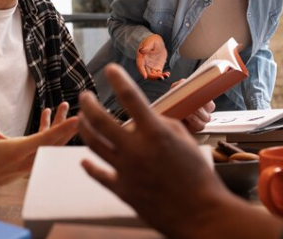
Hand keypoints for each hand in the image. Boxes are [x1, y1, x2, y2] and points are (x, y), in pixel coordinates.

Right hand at [0, 87, 77, 195]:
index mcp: (18, 151)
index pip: (46, 139)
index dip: (62, 128)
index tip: (78, 119)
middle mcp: (30, 158)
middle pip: (56, 141)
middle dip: (69, 125)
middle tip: (84, 111)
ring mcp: (34, 161)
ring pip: (53, 143)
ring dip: (60, 125)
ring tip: (63, 105)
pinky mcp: (33, 160)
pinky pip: (46, 145)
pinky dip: (49, 130)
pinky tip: (47, 113)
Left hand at [77, 64, 280, 238]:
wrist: (201, 213)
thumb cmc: (198, 175)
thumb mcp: (184, 140)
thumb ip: (161, 124)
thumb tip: (147, 118)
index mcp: (155, 133)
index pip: (131, 98)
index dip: (118, 79)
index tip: (110, 68)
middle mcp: (136, 149)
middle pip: (100, 120)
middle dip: (88, 103)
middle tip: (85, 96)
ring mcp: (126, 170)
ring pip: (93, 144)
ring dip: (84, 128)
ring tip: (81, 119)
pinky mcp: (122, 190)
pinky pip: (98, 174)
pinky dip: (89, 166)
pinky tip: (84, 160)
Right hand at [136, 34, 169, 79]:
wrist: (157, 43)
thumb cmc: (152, 40)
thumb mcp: (150, 41)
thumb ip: (146, 47)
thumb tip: (141, 51)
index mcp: (141, 57)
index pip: (140, 65)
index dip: (141, 71)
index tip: (145, 76)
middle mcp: (145, 64)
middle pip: (147, 73)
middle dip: (153, 77)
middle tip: (160, 77)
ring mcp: (151, 66)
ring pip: (153, 75)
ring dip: (159, 77)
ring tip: (166, 75)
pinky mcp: (156, 68)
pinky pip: (158, 74)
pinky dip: (163, 76)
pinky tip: (167, 74)